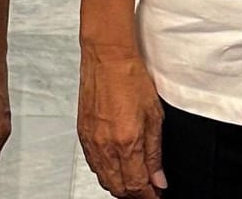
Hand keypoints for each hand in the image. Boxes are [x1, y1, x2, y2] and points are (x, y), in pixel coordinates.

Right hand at [78, 43, 165, 197]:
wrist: (107, 56)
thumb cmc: (130, 77)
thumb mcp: (154, 116)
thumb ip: (155, 153)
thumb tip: (159, 179)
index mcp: (127, 142)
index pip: (137, 186)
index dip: (149, 196)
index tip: (156, 195)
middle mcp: (106, 146)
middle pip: (119, 188)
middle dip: (134, 194)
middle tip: (146, 190)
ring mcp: (92, 141)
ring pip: (104, 179)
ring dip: (119, 185)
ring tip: (132, 179)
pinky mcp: (82, 134)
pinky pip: (93, 164)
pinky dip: (105, 172)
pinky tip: (114, 165)